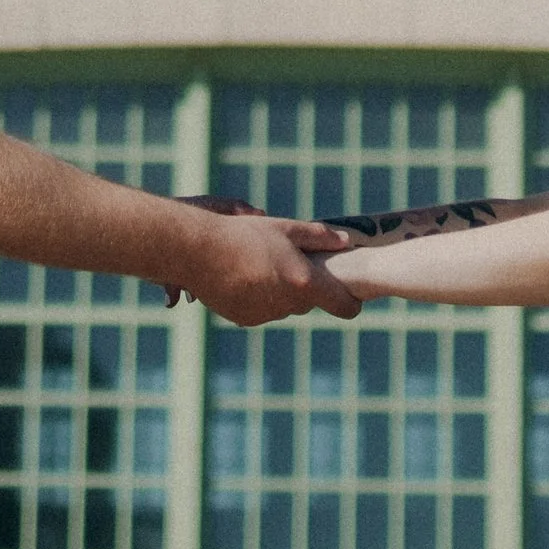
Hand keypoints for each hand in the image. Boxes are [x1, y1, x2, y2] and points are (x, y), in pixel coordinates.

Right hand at [183, 212, 363, 326]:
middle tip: (292, 263)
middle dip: (306, 287)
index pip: (344, 307)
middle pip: (310, 301)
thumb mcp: (284, 228)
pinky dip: (260, 297)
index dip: (351, 302)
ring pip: (285, 305)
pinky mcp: (246, 320)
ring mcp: (266, 315)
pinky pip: (263, 310)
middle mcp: (288, 305)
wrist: (197, 252)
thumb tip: (346, 242)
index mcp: (304, 283)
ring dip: (281, 291)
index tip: (349, 295)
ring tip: (261, 264)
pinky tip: (244, 276)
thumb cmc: (244, 235)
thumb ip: (318, 237)